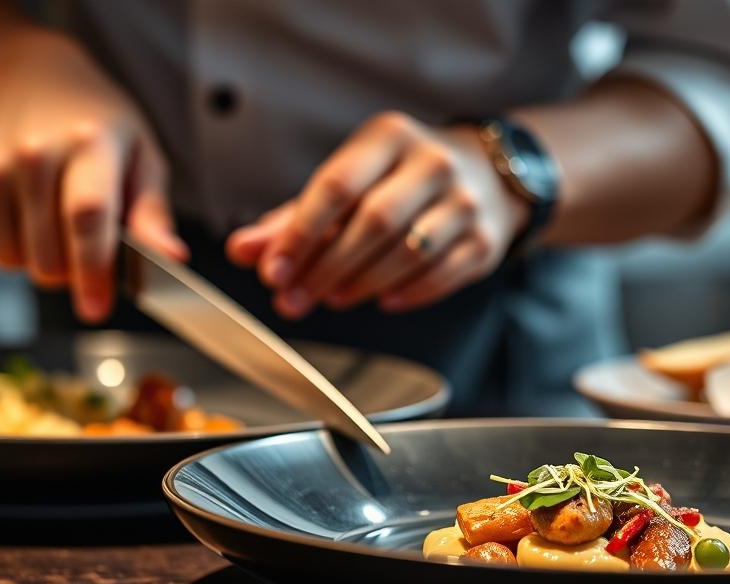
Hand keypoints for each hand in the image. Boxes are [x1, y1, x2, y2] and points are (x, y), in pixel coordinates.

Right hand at [0, 33, 185, 322]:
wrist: (23, 77)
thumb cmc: (95, 123)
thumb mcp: (141, 155)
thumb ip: (152, 213)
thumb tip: (171, 259)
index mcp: (87, 144)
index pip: (87, 217)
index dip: (93, 270)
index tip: (97, 309)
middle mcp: (31, 155)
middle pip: (48, 256)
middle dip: (73, 272)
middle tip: (87, 246)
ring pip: (13, 261)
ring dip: (39, 259)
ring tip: (53, 219)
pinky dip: (8, 243)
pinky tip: (22, 209)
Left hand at [226, 111, 528, 317]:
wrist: (487, 174)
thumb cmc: (399, 179)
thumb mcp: (349, 181)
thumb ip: (293, 218)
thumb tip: (242, 251)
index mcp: (389, 137)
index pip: (337, 186)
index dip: (300, 234)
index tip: (272, 271)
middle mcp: (433, 162)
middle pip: (373, 222)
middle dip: (326, 268)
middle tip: (293, 300)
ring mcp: (465, 201)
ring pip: (409, 251)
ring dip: (363, 283)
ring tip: (333, 298)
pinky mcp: (485, 239)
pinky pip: (442, 274)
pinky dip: (408, 293)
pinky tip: (382, 300)